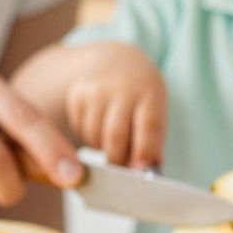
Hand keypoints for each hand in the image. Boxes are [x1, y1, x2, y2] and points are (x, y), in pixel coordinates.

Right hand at [62, 44, 165, 167]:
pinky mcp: (77, 94)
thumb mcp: (154, 108)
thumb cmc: (140, 95)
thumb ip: (152, 139)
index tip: (139, 170)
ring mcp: (97, 89)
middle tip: (120, 167)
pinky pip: (79, 129)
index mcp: (149, 91)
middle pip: (115, 136)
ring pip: (94, 136)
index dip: (143, 152)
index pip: (148, 127)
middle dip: (117, 159)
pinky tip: (97, 126)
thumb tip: (143, 170)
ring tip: (110, 141)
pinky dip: (88, 136)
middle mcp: (122, 87)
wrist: (116, 61)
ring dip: (101, 147)